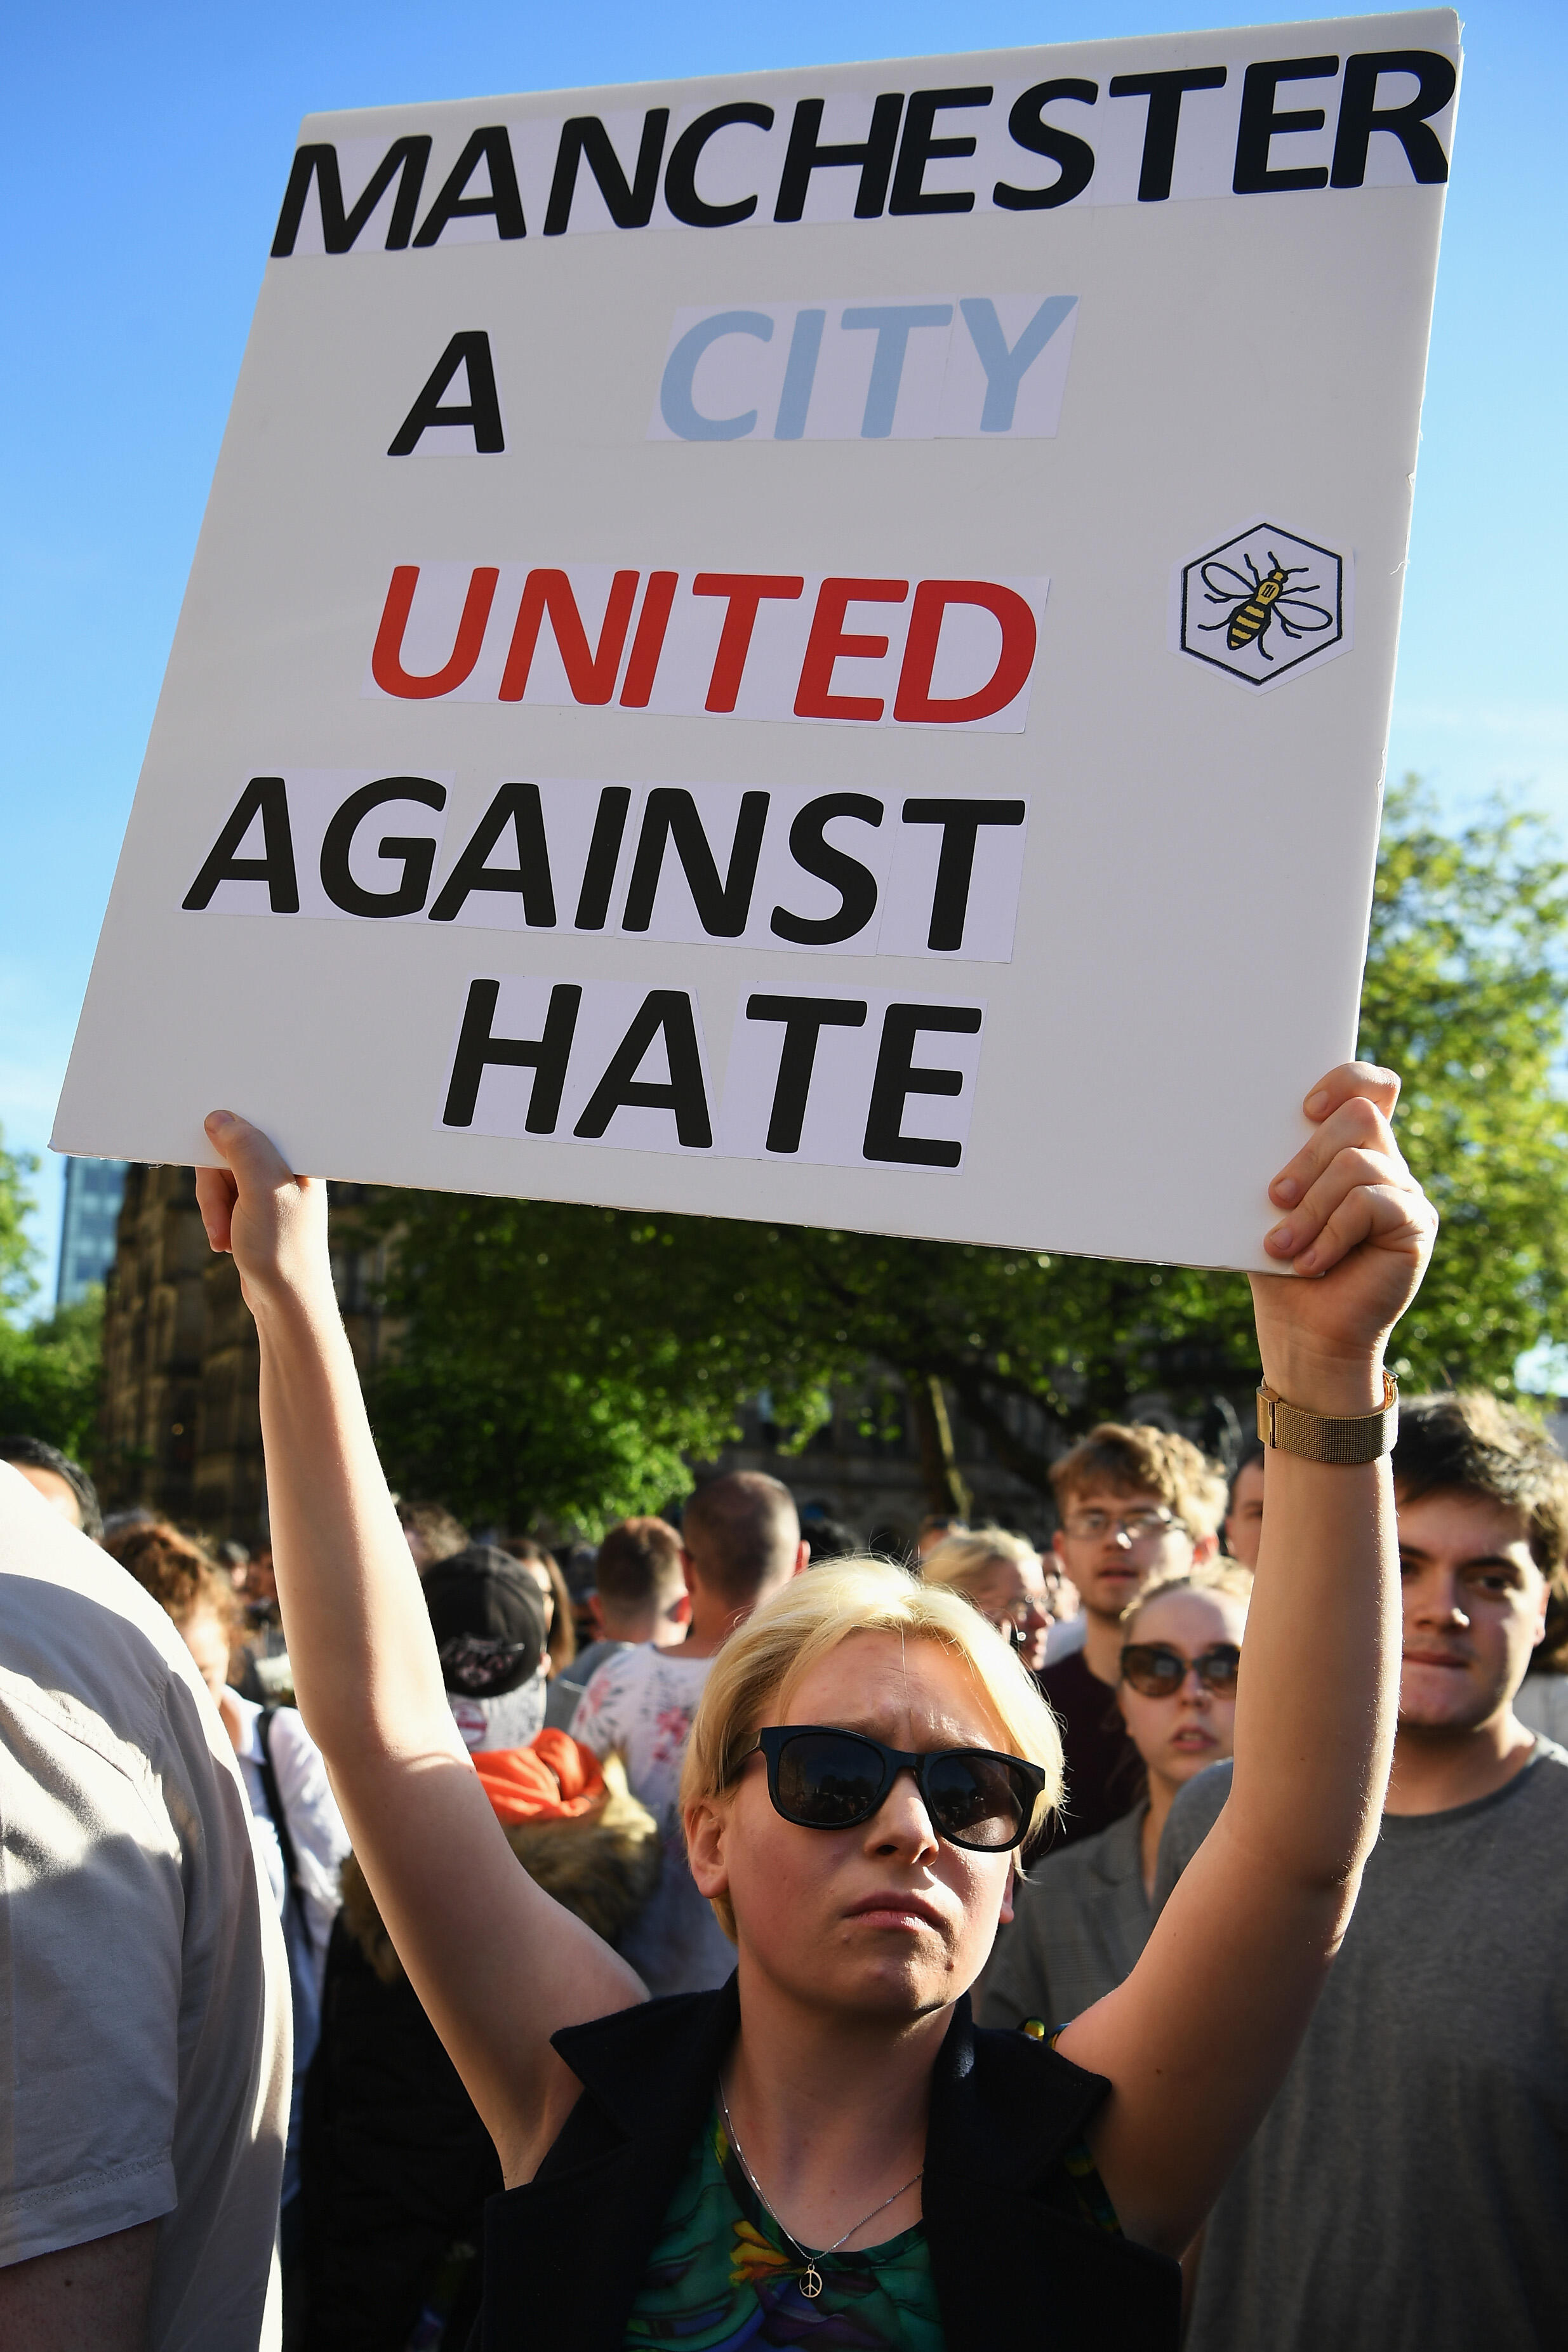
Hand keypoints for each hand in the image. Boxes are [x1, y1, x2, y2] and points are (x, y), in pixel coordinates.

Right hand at [195, 1111, 331, 1311]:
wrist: (284, 1302)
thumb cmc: (283, 1248)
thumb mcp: (263, 1190)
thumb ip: (244, 1148)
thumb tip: (219, 1117)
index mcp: (302, 1154)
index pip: (259, 1120)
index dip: (229, 1128)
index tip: (204, 1132)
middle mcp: (288, 1166)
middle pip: (230, 1148)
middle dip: (215, 1183)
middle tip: (221, 1213)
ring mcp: (270, 1187)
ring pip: (219, 1174)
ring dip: (213, 1205)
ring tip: (224, 1237)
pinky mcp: (255, 1207)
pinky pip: (221, 1197)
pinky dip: (216, 1217)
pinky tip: (226, 1242)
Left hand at [1250, 1063, 1435, 1408]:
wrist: (1305, 1335)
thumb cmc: (1280, 1267)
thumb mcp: (1268, 1209)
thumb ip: (1274, 1166)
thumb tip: (1236, 1128)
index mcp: (1349, 1148)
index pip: (1369, 1085)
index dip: (1345, 1078)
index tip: (1305, 1107)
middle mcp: (1385, 1163)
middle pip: (1360, 1115)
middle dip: (1308, 1155)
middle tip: (1274, 1197)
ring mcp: (1405, 1194)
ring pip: (1358, 1162)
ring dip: (1311, 1206)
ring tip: (1282, 1245)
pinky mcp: (1416, 1226)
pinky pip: (1372, 1204)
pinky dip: (1332, 1233)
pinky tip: (1311, 1262)